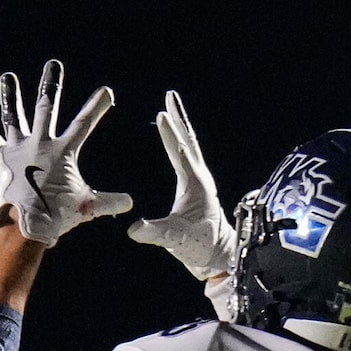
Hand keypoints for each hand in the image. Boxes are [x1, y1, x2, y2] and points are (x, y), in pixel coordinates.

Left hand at [0, 60, 132, 245]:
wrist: (26, 224)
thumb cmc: (56, 216)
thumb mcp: (86, 207)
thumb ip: (109, 202)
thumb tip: (130, 203)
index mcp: (62, 151)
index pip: (84, 124)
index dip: (96, 106)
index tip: (106, 91)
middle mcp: (40, 143)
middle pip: (47, 107)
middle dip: (52, 85)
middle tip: (54, 65)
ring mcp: (18, 147)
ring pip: (14, 115)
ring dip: (10, 95)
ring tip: (7, 77)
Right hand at [127, 91, 239, 318]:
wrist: (216, 255)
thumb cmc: (199, 246)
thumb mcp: (175, 239)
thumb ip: (156, 233)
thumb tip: (134, 229)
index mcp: (195, 184)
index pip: (181, 152)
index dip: (171, 134)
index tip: (163, 114)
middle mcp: (200, 177)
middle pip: (188, 140)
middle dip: (178, 118)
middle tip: (170, 95)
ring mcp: (200, 179)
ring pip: (189, 144)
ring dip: (180, 124)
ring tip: (170, 105)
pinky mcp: (196, 184)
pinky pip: (187, 155)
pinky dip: (179, 140)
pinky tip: (174, 135)